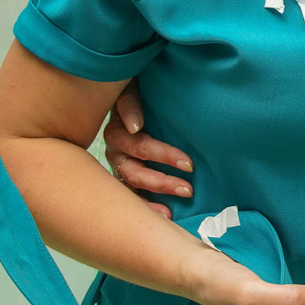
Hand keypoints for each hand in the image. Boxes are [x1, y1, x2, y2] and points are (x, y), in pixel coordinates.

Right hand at [102, 82, 194, 217]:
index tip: (189, 164)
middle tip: (189, 189)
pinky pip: (131, 195)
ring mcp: (119, 165)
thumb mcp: (131, 88)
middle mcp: (115, 151)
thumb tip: (136, 126)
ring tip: (172, 213)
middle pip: (136, 172)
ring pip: (133, 187)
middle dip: (163, 182)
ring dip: (154, 198)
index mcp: (118, 131)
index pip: (140, 146)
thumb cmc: (137, 90)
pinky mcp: (124, 175)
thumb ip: (131, 102)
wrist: (131, 92)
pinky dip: (146, 206)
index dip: (164, 155)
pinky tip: (163, 217)